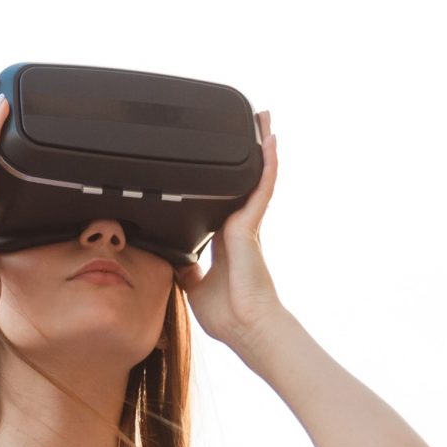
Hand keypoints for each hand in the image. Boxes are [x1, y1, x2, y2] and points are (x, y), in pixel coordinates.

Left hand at [175, 110, 289, 354]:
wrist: (246, 327)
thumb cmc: (228, 314)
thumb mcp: (195, 286)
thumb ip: (187, 268)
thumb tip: (176, 258)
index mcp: (226, 241)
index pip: (225, 202)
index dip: (226, 182)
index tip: (225, 162)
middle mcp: (240, 229)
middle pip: (245, 182)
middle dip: (250, 155)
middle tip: (252, 125)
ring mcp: (248, 226)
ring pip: (256, 178)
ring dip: (261, 149)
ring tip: (263, 119)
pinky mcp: (251, 226)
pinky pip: (261, 189)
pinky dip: (266, 165)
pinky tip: (270, 141)